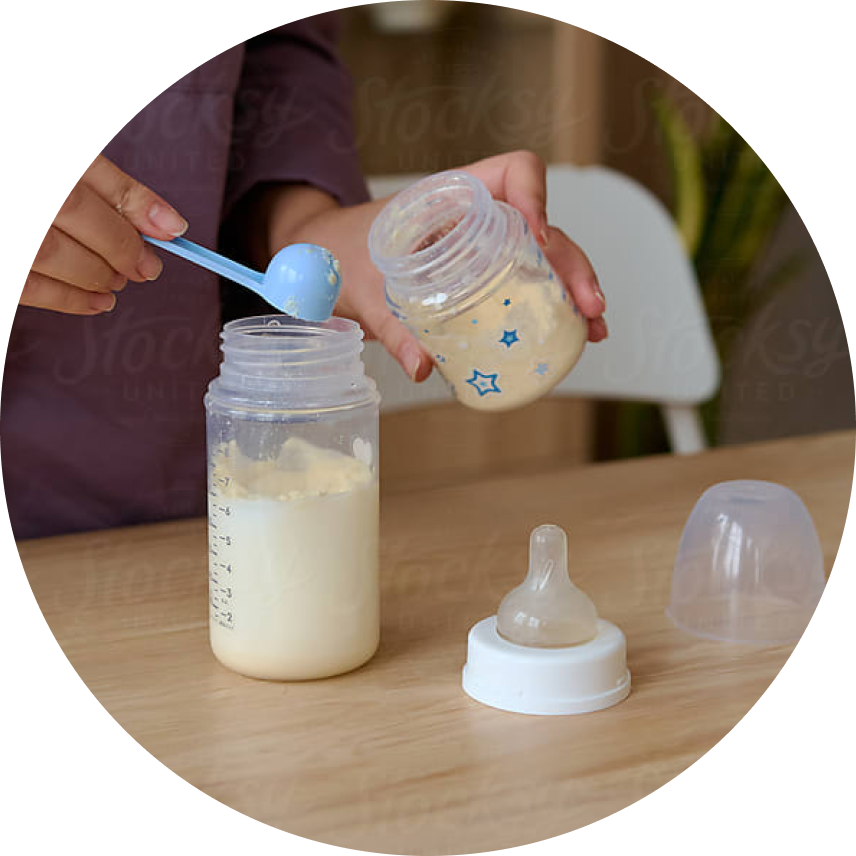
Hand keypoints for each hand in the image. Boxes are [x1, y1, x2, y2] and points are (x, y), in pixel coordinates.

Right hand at [22, 154, 187, 314]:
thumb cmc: (25, 167)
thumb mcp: (73, 168)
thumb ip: (113, 189)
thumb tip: (170, 225)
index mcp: (49, 163)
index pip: (92, 178)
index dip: (137, 207)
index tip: (173, 232)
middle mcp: (26, 197)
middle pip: (71, 211)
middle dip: (119, 245)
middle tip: (145, 266)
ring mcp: (7, 233)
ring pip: (47, 252)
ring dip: (95, 274)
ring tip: (118, 282)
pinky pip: (26, 287)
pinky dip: (67, 299)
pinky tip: (97, 302)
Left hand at [260, 150, 606, 381]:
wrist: (325, 264)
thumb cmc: (340, 257)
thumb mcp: (363, 289)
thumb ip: (390, 327)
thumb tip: (423, 367)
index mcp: (451, 197)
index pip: (513, 170)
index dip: (536, 196)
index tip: (538, 237)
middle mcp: (477, 218)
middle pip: (544, 224)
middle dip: (572, 264)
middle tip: (588, 307)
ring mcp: (483, 249)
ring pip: (543, 258)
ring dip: (572, 289)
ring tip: (590, 328)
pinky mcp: (481, 278)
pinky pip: (524, 285)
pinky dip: (550, 307)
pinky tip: (568, 335)